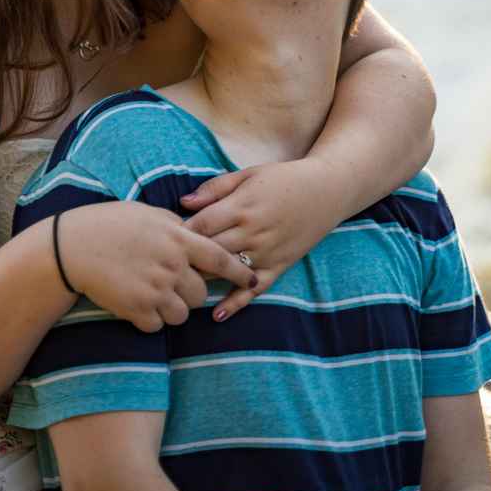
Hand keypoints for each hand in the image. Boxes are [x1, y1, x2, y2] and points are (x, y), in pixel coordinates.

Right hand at [60, 201, 257, 333]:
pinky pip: (158, 326)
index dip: (240, 272)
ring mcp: (155, 290)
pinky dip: (150, 319)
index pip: (220, 259)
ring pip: (182, 314)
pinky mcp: (137, 310)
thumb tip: (196, 232)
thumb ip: (177, 225)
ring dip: (173, 308)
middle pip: (201, 292)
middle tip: (173, 283)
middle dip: (192, 291)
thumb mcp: (148, 214)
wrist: (71, 247)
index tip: (252, 278)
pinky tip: (136, 303)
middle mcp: (171, 265)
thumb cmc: (109, 224)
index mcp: (178, 238)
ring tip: (153, 294)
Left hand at [181, 157, 335, 320]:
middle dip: (186, 259)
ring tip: (180, 288)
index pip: (201, 225)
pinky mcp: (280, 266)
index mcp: (241, 206)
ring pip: (227, 271)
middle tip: (165, 267)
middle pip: (210, 251)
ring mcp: (267, 252)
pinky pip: (255, 289)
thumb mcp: (247, 174)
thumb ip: (214, 189)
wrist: (326, 190)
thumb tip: (183, 203)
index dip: (180, 234)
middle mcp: (252, 231)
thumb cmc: (282, 179)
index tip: (164, 239)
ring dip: (204, 280)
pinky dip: (236, 303)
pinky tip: (217, 315)